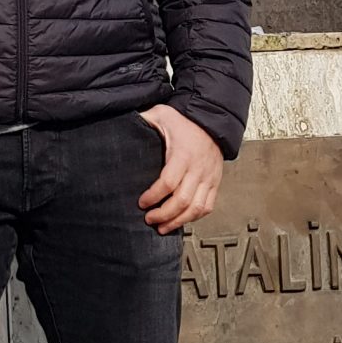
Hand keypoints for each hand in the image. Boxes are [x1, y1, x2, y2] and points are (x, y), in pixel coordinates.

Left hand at [137, 107, 223, 234]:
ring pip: (196, 208)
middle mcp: (198, 168)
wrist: (213, 123)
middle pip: (182, 200)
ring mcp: (209, 178)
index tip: (141, 203)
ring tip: (163, 227)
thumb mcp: (162, 115)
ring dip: (179, 221)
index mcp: (183, 154)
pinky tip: (181, 220)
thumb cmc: (185, 122)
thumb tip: (126, 126)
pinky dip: (194, 217)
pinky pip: (208, 206)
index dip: (153, 196)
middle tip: (149, 219)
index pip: (168, 182)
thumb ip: (144, 120)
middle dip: (164, 214)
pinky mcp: (215, 183)